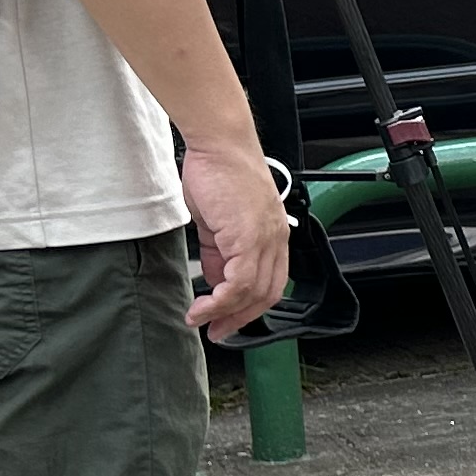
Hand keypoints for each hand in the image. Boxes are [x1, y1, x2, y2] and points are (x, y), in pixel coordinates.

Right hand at [183, 136, 292, 337]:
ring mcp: (265, 239)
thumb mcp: (218, 221)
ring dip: (224, 313)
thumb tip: (215, 279)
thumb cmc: (219, 172)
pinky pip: (238, 282)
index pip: (270, 283)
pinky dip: (219, 301)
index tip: (227, 319)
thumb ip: (220, 252)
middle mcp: (275, 239)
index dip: (249, 307)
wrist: (219, 144)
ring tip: (200, 320)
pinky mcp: (248, 237)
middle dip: (239, 319)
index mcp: (272, 235)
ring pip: (252, 293)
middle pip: (266, 294)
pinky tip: (202, 306)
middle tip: (216, 331)